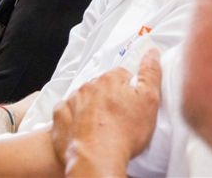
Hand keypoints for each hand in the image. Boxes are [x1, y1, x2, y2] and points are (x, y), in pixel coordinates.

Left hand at [52, 49, 161, 176]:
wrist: (97, 158)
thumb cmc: (124, 133)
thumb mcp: (149, 100)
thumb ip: (150, 73)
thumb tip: (152, 53)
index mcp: (109, 80)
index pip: (121, 75)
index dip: (128, 90)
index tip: (131, 104)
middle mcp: (87, 87)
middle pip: (101, 87)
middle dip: (109, 98)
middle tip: (119, 118)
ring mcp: (71, 102)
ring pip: (82, 99)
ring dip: (90, 108)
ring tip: (102, 128)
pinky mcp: (60, 119)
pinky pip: (65, 113)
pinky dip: (72, 119)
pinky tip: (82, 130)